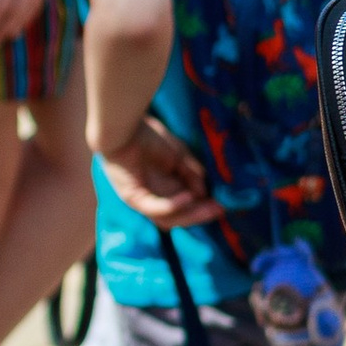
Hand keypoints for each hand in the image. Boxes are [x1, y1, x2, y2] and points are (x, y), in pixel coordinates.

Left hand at [99, 112, 213, 228]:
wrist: (122, 126)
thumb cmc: (147, 137)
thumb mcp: (178, 155)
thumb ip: (192, 172)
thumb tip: (205, 191)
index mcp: (162, 189)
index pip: (183, 208)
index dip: (203, 208)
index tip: (223, 204)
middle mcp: (152, 198)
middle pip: (178, 218)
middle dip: (200, 215)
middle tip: (221, 210)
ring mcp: (141, 200)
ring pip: (167, 219)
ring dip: (191, 214)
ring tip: (210, 207)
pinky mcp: (132, 196)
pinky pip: (154, 207)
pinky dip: (173, 205)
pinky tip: (188, 197)